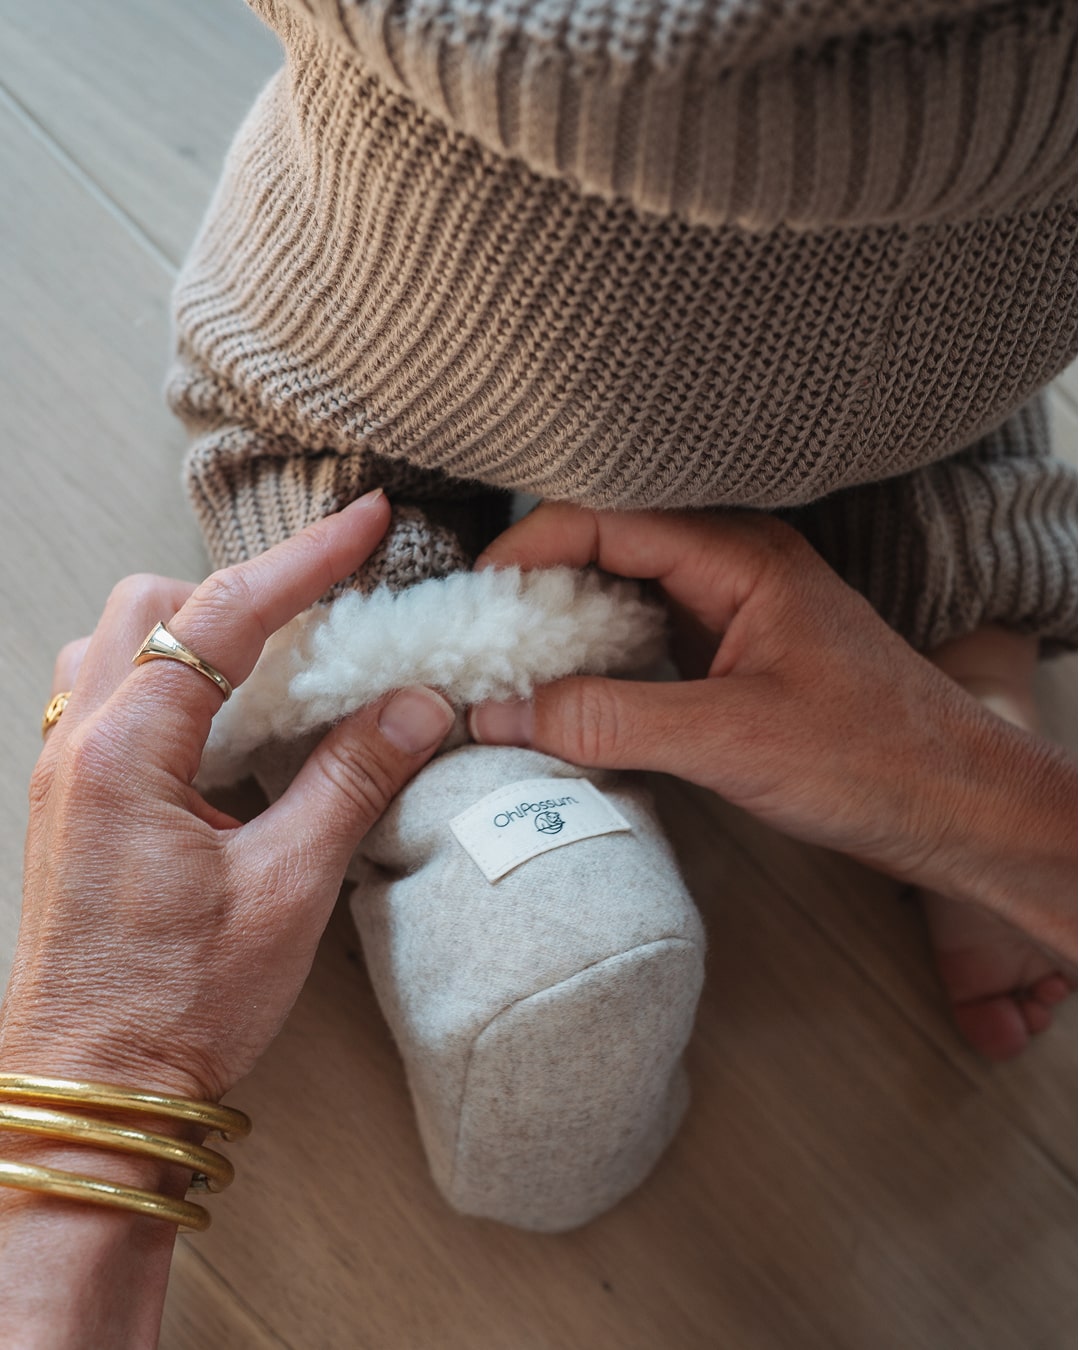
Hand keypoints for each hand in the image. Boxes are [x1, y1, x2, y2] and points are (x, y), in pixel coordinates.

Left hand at [0, 490, 454, 1102]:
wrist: (96, 1086)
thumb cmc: (179, 1003)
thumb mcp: (289, 889)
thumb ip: (351, 780)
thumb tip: (415, 705)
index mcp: (128, 753)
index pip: (224, 615)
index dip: (306, 560)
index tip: (365, 522)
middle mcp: (82, 746)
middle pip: (152, 605)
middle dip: (242, 589)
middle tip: (324, 608)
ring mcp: (68, 772)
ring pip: (119, 644)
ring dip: (198, 632)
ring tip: (274, 660)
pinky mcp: (75, 801)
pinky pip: (112, 695)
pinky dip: (174, 679)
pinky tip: (225, 726)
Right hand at [469, 504, 1075, 959]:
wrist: (958, 807)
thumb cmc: (870, 759)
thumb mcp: (726, 738)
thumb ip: (607, 721)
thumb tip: (499, 715)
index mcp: (738, 555)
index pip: (603, 519)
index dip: (526, 550)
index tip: (469, 599)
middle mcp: (732, 567)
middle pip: (606, 550)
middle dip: (534, 589)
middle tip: (472, 641)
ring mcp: (734, 611)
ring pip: (624, 597)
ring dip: (563, 630)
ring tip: (501, 672)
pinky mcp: (735, 657)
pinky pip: (647, 642)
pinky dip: (598, 665)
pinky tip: (563, 700)